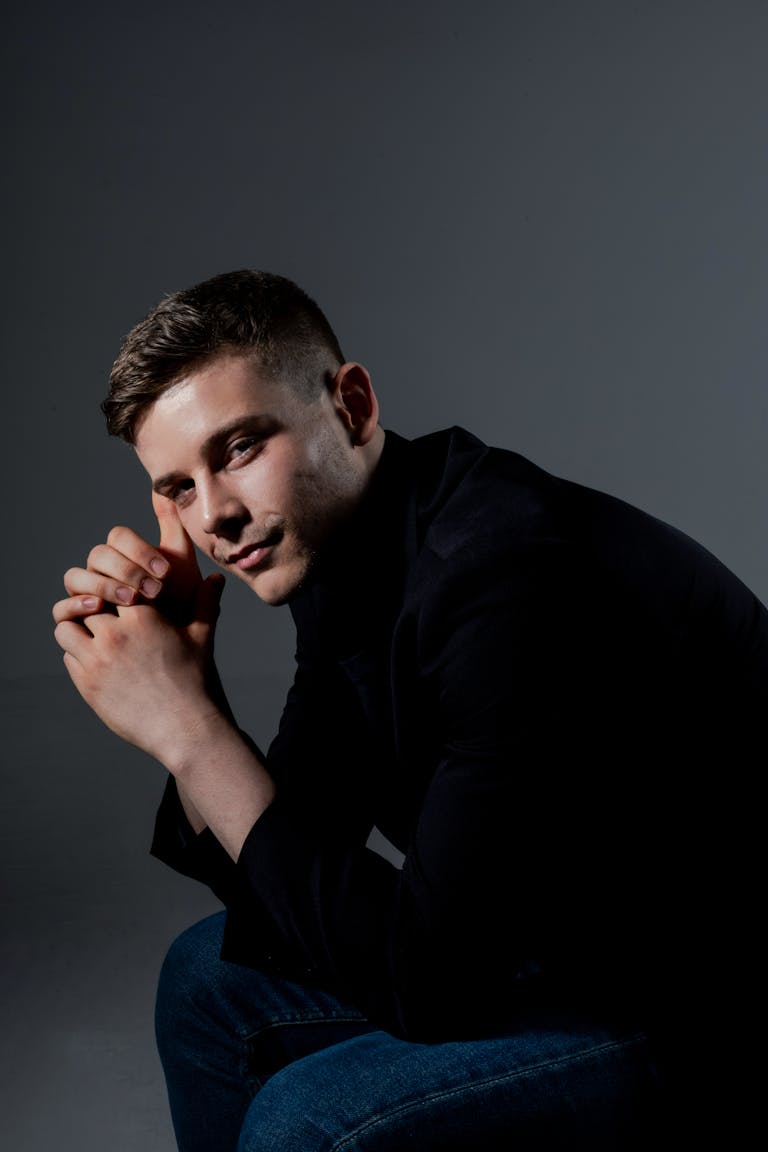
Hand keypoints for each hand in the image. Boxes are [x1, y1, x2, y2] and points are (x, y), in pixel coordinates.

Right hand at [53, 491, 203, 624]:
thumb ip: (173, 526)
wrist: (178, 644)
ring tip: (131, 600)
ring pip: (76, 577)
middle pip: (97, 555)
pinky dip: (75, 605)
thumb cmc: (180, 604)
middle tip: (153, 591)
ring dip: (102, 585)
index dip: (140, 551)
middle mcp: (99, 570)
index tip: (166, 571)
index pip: (118, 537)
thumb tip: (163, 489)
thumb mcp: (182, 564)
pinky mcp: (76, 620)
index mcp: (122, 553)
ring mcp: (85, 593)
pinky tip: (98, 608)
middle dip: (126, 570)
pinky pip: (61, 609)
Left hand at [54, 565, 227, 763]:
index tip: (122, 595)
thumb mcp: (202, 637)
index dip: (116, 587)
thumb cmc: (197, 680)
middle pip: (85, 602)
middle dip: (94, 605)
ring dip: (78, 627)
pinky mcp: (87, 684)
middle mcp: (114, 635)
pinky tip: (97, 659)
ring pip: (66, 627)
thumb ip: (205, 602)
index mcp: (142, 618)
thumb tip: (216, 577)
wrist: (185, 728)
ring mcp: (97, 661)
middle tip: (104, 612)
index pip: (113, 584)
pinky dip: (77, 653)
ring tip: (94, 634)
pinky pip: (68, 657)